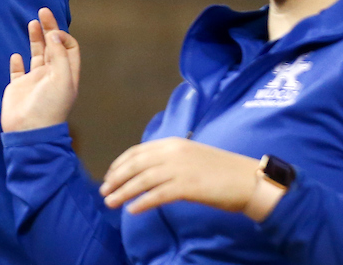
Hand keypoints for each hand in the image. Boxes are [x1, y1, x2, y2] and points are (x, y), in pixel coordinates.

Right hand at [1, 8, 79, 132]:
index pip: (69, 48)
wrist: (29, 132)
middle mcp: (52, 76)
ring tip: (33, 23)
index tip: (52, 31)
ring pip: (37, 55)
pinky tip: (17, 55)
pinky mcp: (19, 88)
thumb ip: (59, 55)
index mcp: (66, 74)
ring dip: (36, 38)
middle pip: (53, 47)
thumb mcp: (62, 79)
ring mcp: (35, 81)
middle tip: (43, 11)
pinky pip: (18, 71)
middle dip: (49, 28)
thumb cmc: (49, 108)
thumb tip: (54, 34)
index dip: (63, 35)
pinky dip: (17, 62)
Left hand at [101, 138, 261, 216]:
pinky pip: (157, 195)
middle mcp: (172, 152)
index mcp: (172, 143)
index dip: (119, 164)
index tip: (109, 175)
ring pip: (142, 180)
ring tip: (110, 202)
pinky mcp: (187, 187)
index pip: (137, 151)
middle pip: (134, 165)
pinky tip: (132, 210)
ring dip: (123, 192)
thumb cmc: (221, 170)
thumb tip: (147, 171)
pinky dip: (142, 202)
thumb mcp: (191, 156)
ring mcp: (179, 169)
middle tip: (103, 191)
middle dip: (115, 178)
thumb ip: (169, 159)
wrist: (249, 179)